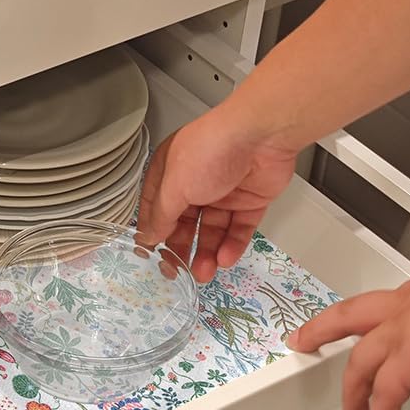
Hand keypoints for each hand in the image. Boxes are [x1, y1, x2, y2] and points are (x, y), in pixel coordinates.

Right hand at [137, 110, 298, 282]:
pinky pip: (239, 228)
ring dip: (207, 252)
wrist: (261, 135)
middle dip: (182, 248)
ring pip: (213, 230)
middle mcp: (195, 183)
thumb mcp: (174, 186)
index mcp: (171, 174)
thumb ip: (161, 216)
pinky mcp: (251, 201)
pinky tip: (225, 258)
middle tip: (179, 272)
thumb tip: (148, 238)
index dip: (153, 233)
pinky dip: (232, 245)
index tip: (151, 257)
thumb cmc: (210, 151)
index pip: (156, 209)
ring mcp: (224, 193)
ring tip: (204, 273)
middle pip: (185, 224)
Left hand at [287, 268, 409, 409]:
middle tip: (304, 340)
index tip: (353, 316)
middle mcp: (404, 307)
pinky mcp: (407, 363)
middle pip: (348, 318)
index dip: (366, 309)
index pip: (385, 300)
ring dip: (353, 390)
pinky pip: (385, 397)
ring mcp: (399, 334)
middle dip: (322, 330)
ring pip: (359, 363)